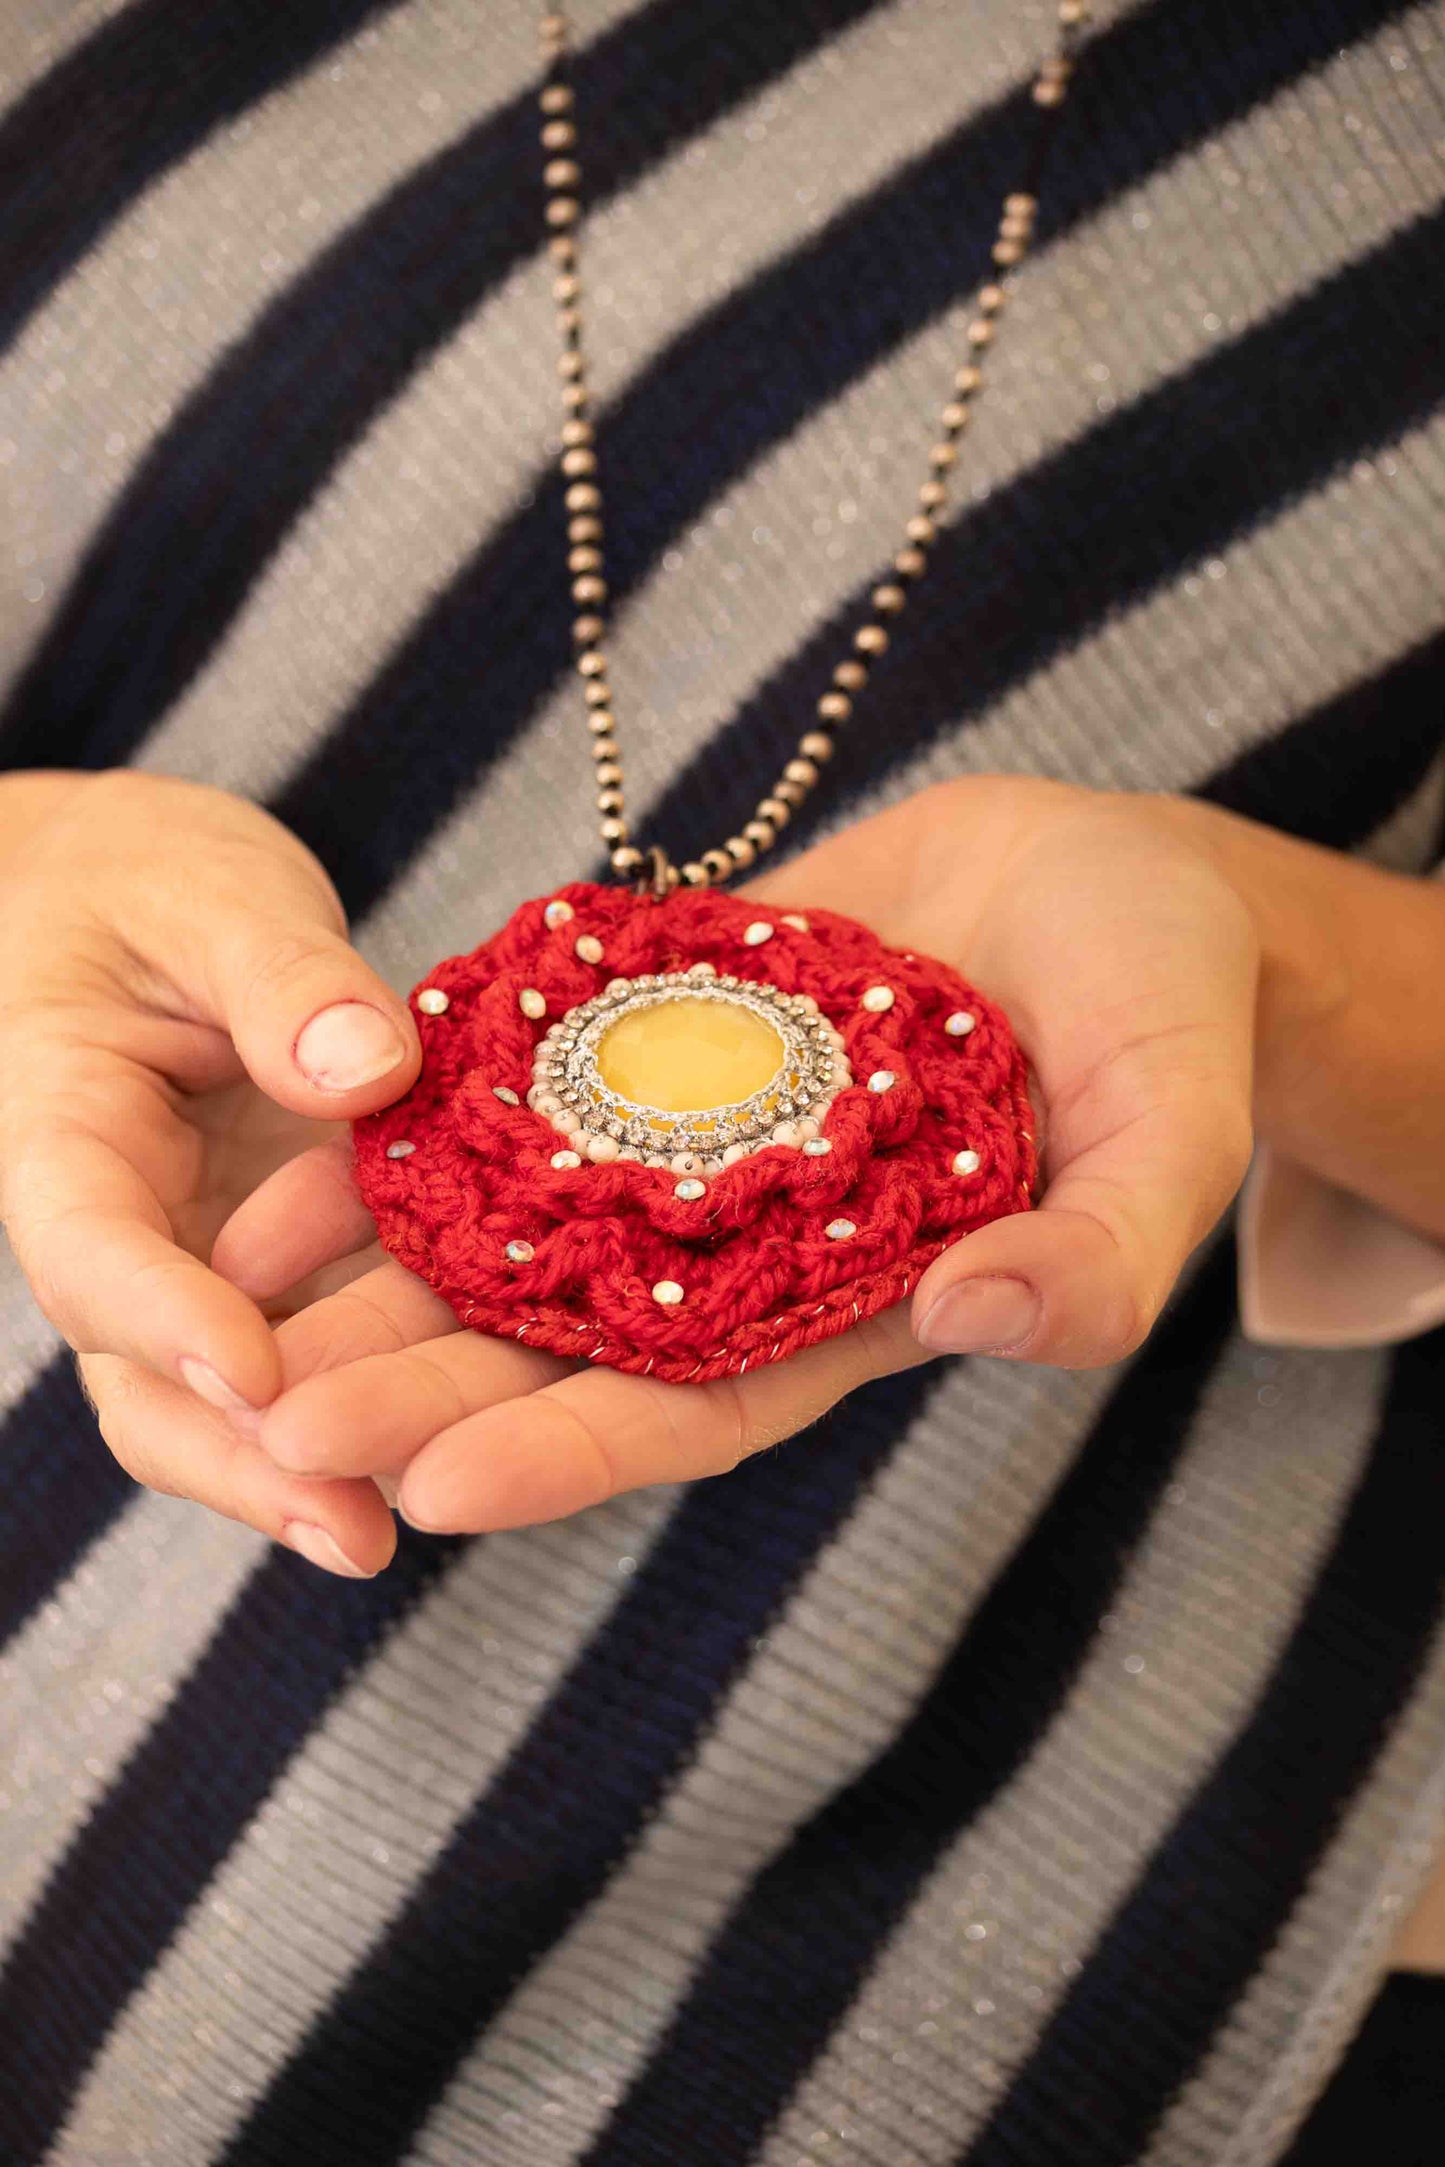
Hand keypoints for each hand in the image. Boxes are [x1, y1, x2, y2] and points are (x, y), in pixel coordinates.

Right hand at [0, 770, 420, 1574]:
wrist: (144, 900)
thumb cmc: (152, 881)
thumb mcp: (210, 892)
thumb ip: (279, 974)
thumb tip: (364, 1070)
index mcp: (66, 1131)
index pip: (91, 1245)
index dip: (163, 1316)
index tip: (250, 1371)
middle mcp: (126, 1227)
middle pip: (146, 1376)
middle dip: (239, 1458)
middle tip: (344, 1525)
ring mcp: (200, 1262)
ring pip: (225, 1398)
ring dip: (301, 1469)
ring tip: (389, 1535)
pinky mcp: (279, 1271)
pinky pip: (315, 1353)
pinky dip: (372, 1407)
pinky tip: (461, 1453)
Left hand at [215, 776, 1257, 1542]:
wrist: (1103, 877)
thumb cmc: (1168, 1014)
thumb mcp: (1174, 1133)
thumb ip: (1107, 1251)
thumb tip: (986, 1318)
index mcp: (855, 1303)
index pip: (696, 1408)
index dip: (571, 1451)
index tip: (434, 1493)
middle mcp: (748, 1236)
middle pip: (564, 1332)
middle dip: (422, 1378)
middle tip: (269, 1417)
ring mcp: (691, 1127)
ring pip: (515, 1210)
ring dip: (386, 1254)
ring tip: (239, 1284)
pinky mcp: (657, 1023)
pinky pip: (524, 1068)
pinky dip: (427, 1097)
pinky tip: (315, 1117)